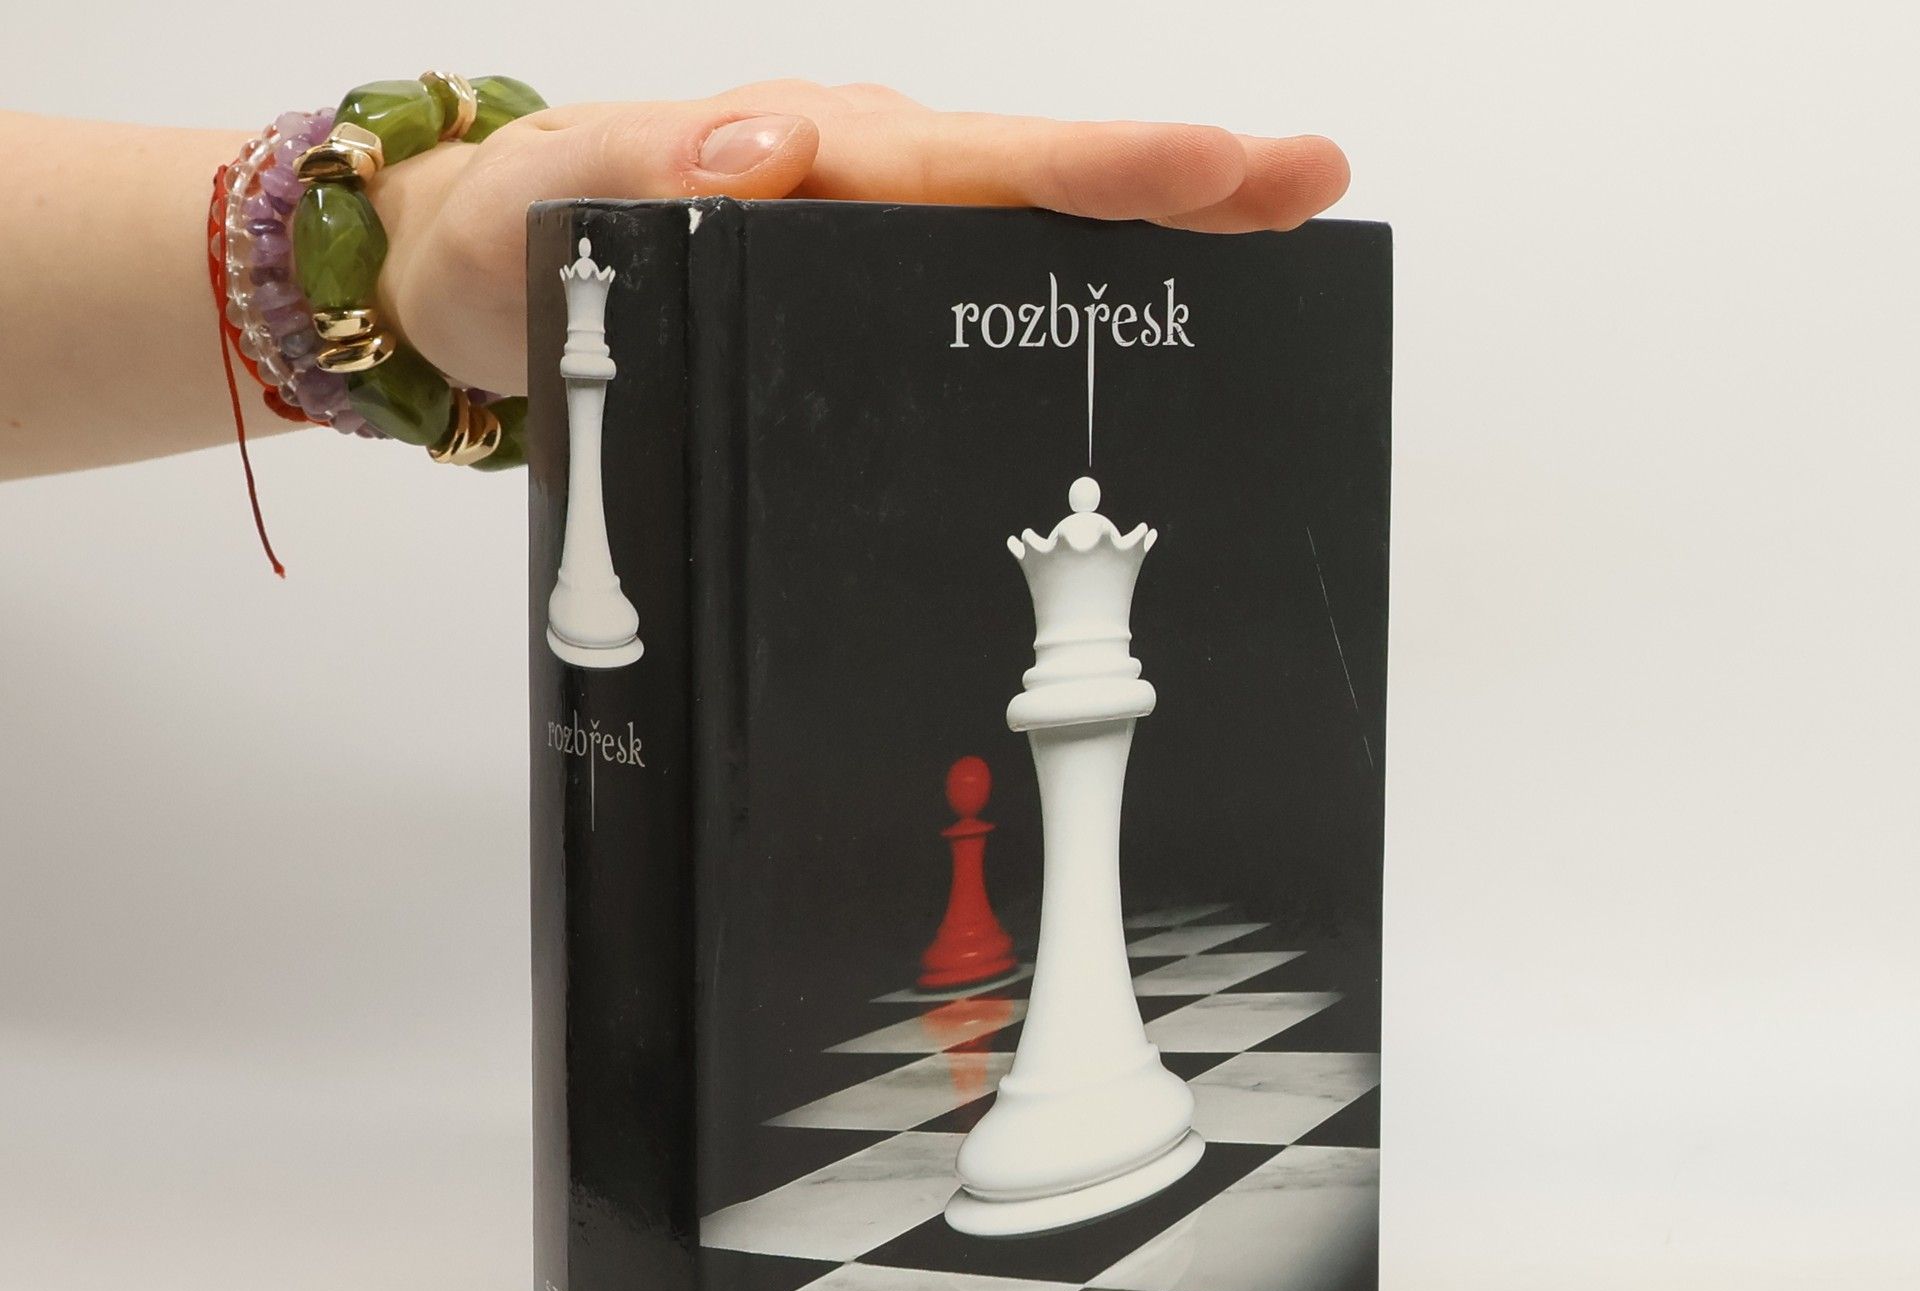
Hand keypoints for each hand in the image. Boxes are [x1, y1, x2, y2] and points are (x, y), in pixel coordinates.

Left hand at [370, 83, 1349, 396]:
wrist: (467, 284)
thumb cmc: (519, 237)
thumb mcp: (568, 197)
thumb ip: (655, 174)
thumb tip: (769, 154)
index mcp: (816, 157)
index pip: (980, 165)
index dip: (1103, 170)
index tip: (1216, 172)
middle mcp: (861, 190)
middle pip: (1040, 185)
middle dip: (1179, 185)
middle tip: (1311, 187)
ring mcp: (864, 246)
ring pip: (1021, 235)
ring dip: (1148, 240)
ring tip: (1271, 243)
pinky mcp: (846, 300)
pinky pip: (965, 292)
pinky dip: (1061, 295)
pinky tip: (1128, 323)